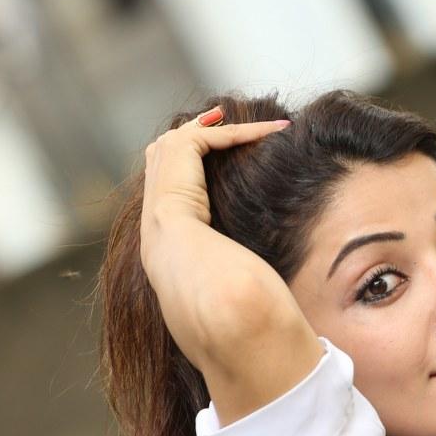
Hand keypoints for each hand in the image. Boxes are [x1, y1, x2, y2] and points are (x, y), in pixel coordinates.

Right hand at [139, 106, 292, 364]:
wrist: (220, 315)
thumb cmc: (235, 319)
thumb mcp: (237, 299)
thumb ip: (244, 294)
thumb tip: (280, 317)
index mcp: (165, 254)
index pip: (165, 199)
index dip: (186, 172)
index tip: (216, 159)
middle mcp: (154, 228)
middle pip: (158, 163)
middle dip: (185, 138)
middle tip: (215, 120)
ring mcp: (157, 205)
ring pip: (175, 146)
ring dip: (209, 129)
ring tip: (233, 116)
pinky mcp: (171, 186)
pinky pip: (200, 142)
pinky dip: (232, 133)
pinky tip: (268, 132)